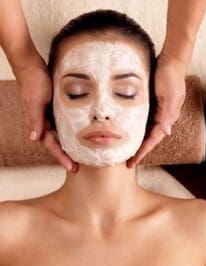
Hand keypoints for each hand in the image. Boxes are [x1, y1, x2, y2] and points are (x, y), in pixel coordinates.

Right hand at [15, 56, 77, 171]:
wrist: (33, 66)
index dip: (61, 156)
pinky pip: (63, 125)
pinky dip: (70, 132)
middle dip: (66, 156)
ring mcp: (50, 116)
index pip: (51, 145)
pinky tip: (78, 136)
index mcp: (38, 123)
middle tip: (77, 167)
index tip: (71, 167)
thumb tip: (33, 138)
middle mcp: (44, 122)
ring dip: (69, 146)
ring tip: (79, 155)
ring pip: (60, 136)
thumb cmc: (33, 82)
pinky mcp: (55, 109)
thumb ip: (35, 119)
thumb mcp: (35, 101)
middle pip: (57, 143)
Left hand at [127, 53, 185, 167]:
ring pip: (145, 130)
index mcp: (167, 116)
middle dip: (139, 150)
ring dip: (136, 140)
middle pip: (149, 138)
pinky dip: (135, 128)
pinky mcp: (151, 103)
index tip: (133, 162)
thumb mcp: (170, 95)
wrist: (171, 58)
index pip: (154, 139)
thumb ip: (168, 113)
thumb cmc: (171, 75)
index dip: (144, 151)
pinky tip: (127, 131)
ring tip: (125, 150)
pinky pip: (143, 120)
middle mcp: (162, 116)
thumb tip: (166, 132)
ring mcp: (157, 110)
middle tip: (127, 161)